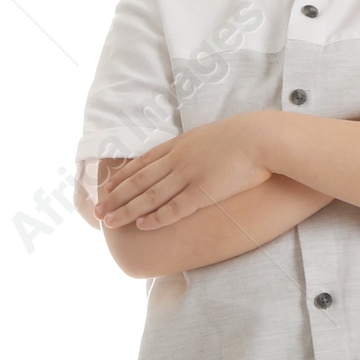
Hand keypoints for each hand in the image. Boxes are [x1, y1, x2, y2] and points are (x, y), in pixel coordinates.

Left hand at [96, 113, 276, 229]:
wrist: (262, 137)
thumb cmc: (248, 136)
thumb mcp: (215, 135)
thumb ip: (201, 146)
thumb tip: (200, 153)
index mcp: (181, 144)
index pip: (143, 162)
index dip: (122, 176)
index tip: (106, 186)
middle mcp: (178, 160)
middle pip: (139, 180)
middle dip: (115, 196)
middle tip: (96, 210)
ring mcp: (188, 175)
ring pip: (149, 196)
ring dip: (126, 209)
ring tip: (108, 221)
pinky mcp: (202, 192)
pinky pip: (174, 208)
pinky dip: (156, 217)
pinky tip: (142, 225)